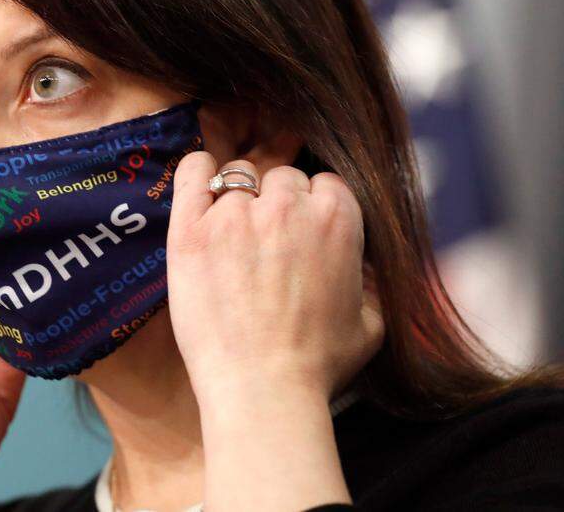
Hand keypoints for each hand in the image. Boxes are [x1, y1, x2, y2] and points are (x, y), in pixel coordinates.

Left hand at [165, 152, 383, 409]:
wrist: (261, 390)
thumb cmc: (317, 365)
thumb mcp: (372, 322)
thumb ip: (370, 278)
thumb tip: (363, 262)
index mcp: (337, 218)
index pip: (324, 183)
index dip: (312, 208)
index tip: (300, 234)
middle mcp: (287, 206)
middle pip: (280, 177)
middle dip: (276, 203)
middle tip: (265, 244)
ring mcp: (235, 214)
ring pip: (238, 175)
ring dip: (237, 197)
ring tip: (231, 235)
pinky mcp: (191, 228)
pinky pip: (192, 172)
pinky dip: (196, 172)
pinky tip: (199, 186)